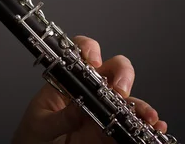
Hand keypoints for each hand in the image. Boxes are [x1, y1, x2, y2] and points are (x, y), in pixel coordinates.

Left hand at [11, 35, 167, 143]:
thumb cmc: (32, 137)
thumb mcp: (41, 124)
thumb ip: (60, 117)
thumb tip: (79, 105)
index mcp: (64, 84)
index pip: (78, 57)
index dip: (88, 50)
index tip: (93, 61)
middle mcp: (86, 94)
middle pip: (111, 70)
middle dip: (121, 73)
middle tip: (119, 89)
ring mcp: (100, 112)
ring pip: (126, 99)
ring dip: (139, 103)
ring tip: (145, 114)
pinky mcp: (109, 133)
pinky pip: (130, 126)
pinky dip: (144, 125)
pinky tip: (153, 126)